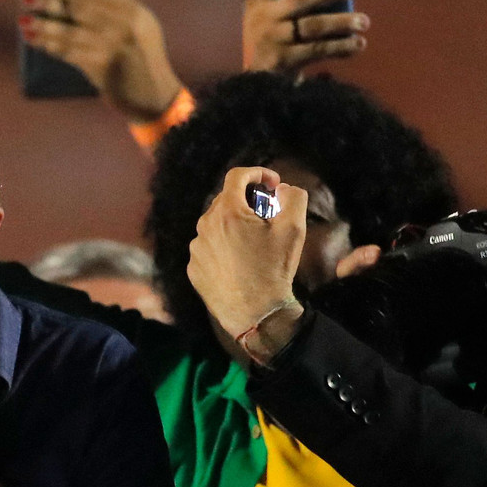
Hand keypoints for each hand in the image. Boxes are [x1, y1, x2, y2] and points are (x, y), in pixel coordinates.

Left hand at [20, 0, 182, 122]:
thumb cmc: (143, 58)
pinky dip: (53, 47)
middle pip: (79, 8)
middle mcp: (125, 25)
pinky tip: (38, 42)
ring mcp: (114, 46)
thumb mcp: (141, 25)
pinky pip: (71, 53)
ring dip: (44, 26)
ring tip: (24, 22)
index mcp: (133, 11)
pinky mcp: (103, 67)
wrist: (155, 96)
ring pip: (71, 32)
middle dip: (49, 2)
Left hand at [188, 167, 306, 337]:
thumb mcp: (294, 229)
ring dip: (234, 225)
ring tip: (254, 242)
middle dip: (247, 201)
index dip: (257, 173)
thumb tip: (283, 188)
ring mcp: (196, 248)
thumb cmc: (274, 270)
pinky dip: (222, 247)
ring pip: (215, 225)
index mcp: (227, 212)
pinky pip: (208, 248)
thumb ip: (293, 197)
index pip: (237, 176)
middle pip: (225, 200)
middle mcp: (204, 226)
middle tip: (268, 215)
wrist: (255, 313)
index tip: (272, 183)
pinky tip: (239, 261)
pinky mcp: (193, 268)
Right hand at [242, 0, 368, 75]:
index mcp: (257, 3)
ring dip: (342, 22)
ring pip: (314, 26)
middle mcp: (264, 18)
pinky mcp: (285, 61)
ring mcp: (274, 40)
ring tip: (364, 22)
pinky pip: (319, 50)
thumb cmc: (265, 43)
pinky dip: (341, 48)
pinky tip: (358, 45)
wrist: (255, 85)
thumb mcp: (261, 16)